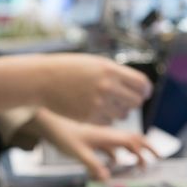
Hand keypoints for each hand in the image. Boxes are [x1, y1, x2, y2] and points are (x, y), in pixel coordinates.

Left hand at [31, 109, 157, 180]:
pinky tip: (111, 164)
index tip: (158, 158)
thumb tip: (106, 179)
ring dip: (131, 154)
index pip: (133, 141)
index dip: (147, 149)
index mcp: (107, 135)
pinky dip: (115, 155)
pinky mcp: (91, 138)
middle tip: (153, 162)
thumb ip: (92, 165)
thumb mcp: (77, 152)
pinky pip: (108, 147)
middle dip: (144, 150)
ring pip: (121, 144)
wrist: (47, 120)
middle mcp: (106, 134)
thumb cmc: (61, 133)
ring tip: (136, 165)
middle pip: (131, 141)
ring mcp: (99, 136)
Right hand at [33, 54, 150, 123]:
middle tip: (125, 99)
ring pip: (123, 114)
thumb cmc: (67, 70)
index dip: (145, 89)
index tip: (143, 92)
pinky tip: (94, 109)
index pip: (141, 84)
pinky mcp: (89, 117)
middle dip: (133, 101)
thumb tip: (138, 87)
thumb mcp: (94, 64)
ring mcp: (98, 103)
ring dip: (119, 110)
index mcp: (110, 70)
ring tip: (106, 102)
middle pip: (136, 101)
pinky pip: (108, 122)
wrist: (41, 80)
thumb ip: (115, 73)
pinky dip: (105, 118)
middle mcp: (107, 86)